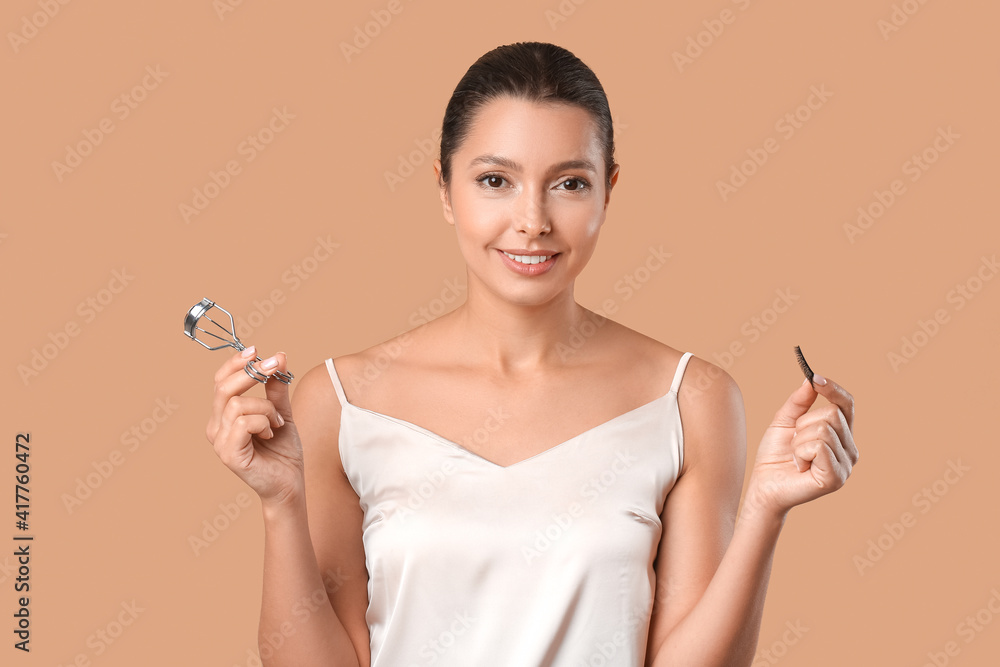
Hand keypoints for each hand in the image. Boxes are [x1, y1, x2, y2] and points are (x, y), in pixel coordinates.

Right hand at [204, 347, 303, 507]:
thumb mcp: (282, 412)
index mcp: (223, 415)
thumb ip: (276, 388)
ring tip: (276, 424)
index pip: (220, 381)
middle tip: (275, 367)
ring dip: (266, 408)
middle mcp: (216, 427)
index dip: (236, 363)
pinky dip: (264, 422)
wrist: (289, 483)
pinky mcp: (229, 454)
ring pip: (238, 404)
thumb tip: (279, 356)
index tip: (256, 350)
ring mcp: (220, 442)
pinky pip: (244, 423)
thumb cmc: (283, 451)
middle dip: (251, 373)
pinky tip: (271, 434)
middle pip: (224, 388)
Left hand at [743, 373, 858, 520]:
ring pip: (823, 429)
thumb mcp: (784, 422)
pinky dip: (800, 453)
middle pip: (832, 414)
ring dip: (799, 442)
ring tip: (796, 457)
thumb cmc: (775, 456)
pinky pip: (819, 447)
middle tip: (795, 443)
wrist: (764, 485)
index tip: (816, 378)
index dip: (833, 389)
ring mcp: (845, 465)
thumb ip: (798, 402)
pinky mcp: (836, 478)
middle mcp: (850, 450)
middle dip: (803, 424)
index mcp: (842, 435)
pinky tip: (799, 466)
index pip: (846, 404)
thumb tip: (810, 380)